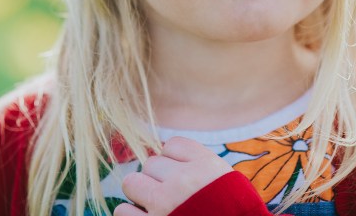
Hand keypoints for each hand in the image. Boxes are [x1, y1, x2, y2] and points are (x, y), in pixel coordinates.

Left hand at [113, 136, 233, 215]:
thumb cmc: (233, 213)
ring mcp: (165, 205)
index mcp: (205, 166)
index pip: (172, 145)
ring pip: (131, 182)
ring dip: (140, 194)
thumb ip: (201, 165)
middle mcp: (184, 181)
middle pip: (151, 163)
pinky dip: (130, 214)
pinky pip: (122, 211)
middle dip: (157, 179)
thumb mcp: (228, 182)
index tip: (181, 176)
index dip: (174, 161)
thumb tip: (168, 154)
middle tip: (169, 195)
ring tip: (153, 206)